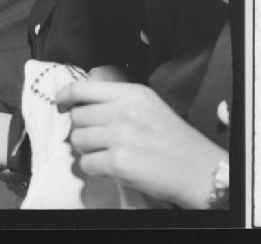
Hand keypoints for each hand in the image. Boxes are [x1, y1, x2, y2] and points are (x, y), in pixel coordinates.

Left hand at [56, 80, 228, 207]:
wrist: (200, 171)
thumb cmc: (175, 140)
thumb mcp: (149, 105)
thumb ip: (117, 100)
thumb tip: (81, 103)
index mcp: (132, 93)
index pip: (82, 88)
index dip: (65, 97)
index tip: (61, 104)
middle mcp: (124, 111)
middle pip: (77, 116)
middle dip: (82, 129)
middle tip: (98, 139)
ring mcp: (120, 137)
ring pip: (77, 140)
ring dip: (86, 149)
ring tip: (105, 153)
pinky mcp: (119, 163)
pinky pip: (86, 163)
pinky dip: (93, 168)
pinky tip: (109, 168)